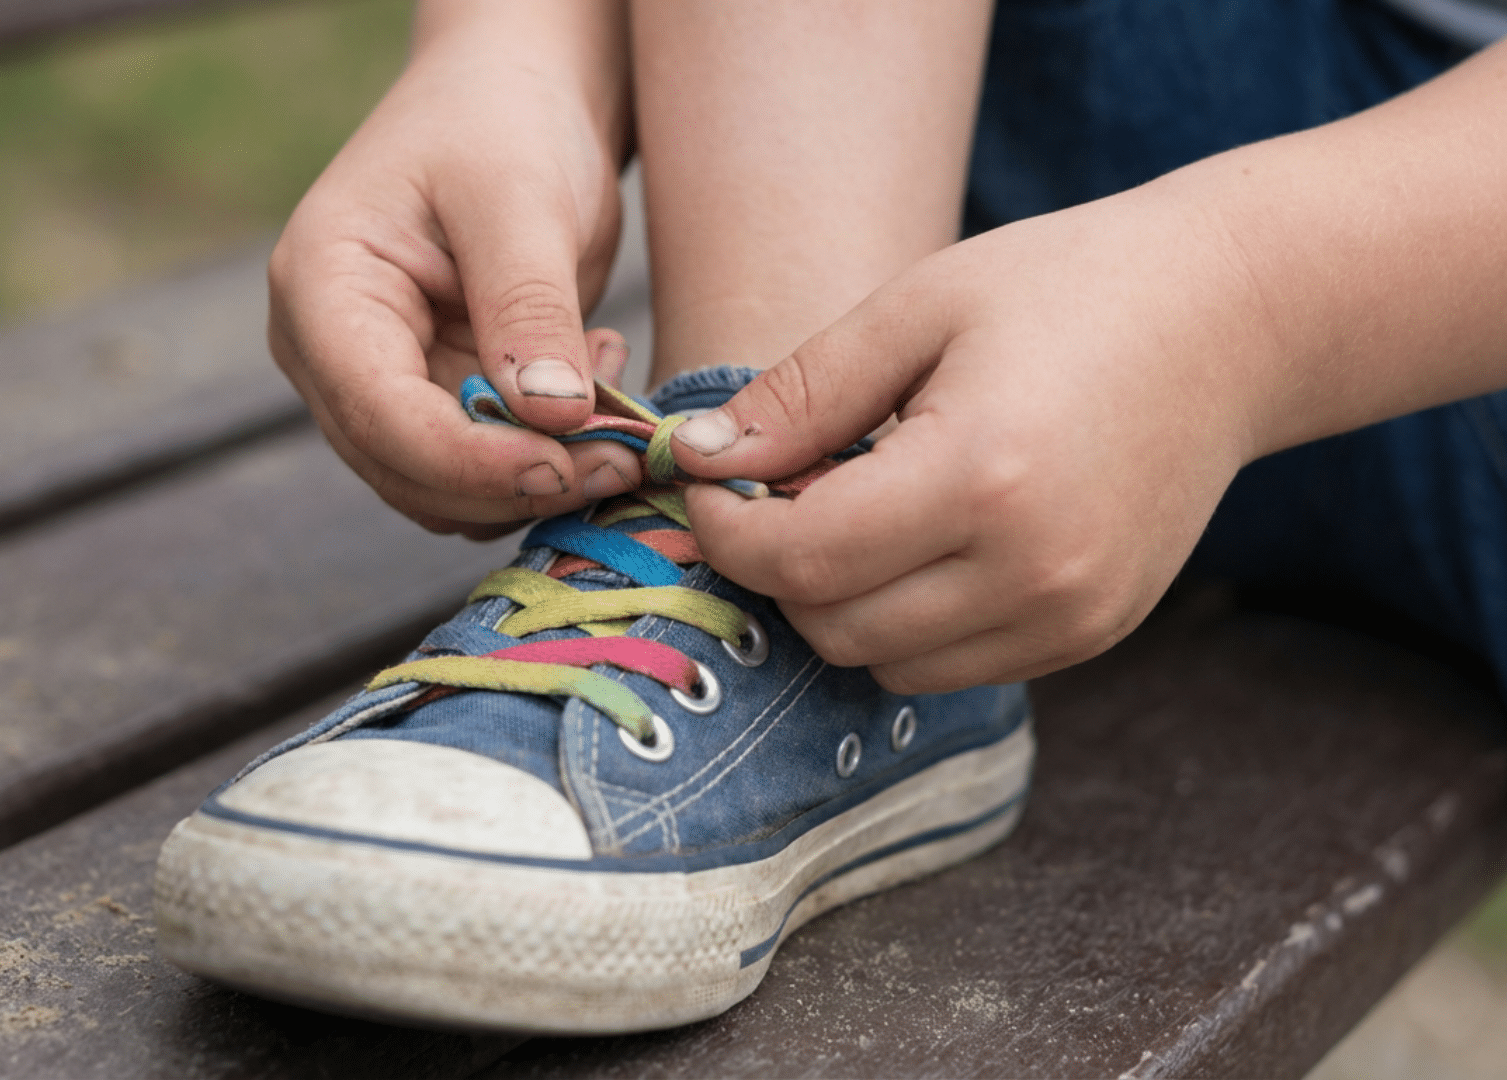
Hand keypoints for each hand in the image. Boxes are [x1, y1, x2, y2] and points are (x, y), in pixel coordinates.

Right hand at [268, 3, 640, 537]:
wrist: (511, 102)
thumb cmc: (502, 122)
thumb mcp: (522, 199)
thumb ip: (530, 306)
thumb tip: (553, 421)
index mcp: (320, 288)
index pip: (379, 412)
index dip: (470, 460)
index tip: (566, 464)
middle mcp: (328, 351)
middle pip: (405, 470)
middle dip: (516, 479)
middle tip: (626, 452)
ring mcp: (373, 384)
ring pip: (443, 490)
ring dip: (538, 476)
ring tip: (615, 399)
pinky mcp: (426, 404)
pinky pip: (480, 472)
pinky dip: (545, 458)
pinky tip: (594, 389)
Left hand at [671, 184, 1273, 691]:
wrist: (1236, 318)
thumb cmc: (1071, 286)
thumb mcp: (918, 306)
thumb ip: (801, 396)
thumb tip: (696, 458)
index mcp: (981, 476)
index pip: (799, 558)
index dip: (726, 527)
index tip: (706, 479)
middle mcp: (1033, 569)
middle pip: (832, 624)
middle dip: (779, 564)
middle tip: (782, 485)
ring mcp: (1071, 615)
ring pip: (885, 663)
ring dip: (842, 600)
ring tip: (861, 505)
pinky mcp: (1093, 632)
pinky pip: (953, 666)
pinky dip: (909, 620)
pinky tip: (927, 535)